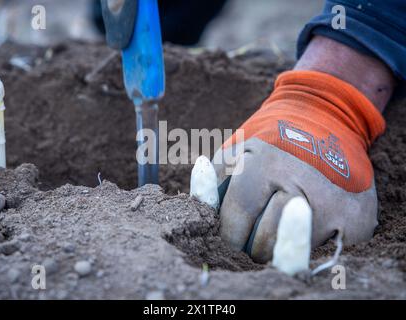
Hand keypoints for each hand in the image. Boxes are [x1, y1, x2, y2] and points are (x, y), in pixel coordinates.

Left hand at [213, 71, 384, 262]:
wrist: (326, 119)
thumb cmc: (271, 144)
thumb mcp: (236, 152)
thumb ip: (213, 185)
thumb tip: (200, 215)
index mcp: (261, 164)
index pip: (234, 222)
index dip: (230, 235)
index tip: (233, 233)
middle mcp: (298, 182)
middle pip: (262, 244)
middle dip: (253, 244)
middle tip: (258, 230)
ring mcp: (330, 202)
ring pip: (290, 254)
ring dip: (279, 247)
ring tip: (280, 225)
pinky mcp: (356, 218)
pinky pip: (322, 254)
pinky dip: (310, 245)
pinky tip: (310, 221)